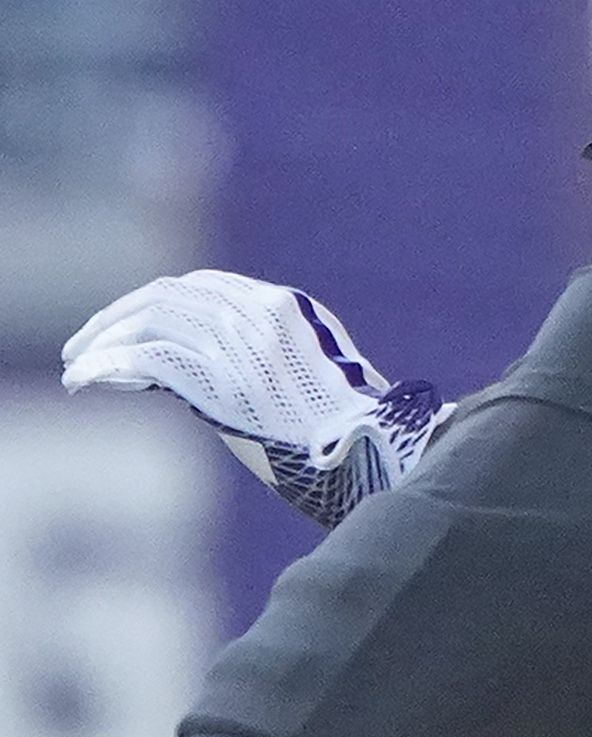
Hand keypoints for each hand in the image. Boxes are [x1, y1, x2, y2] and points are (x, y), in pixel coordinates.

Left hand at [61, 271, 444, 530]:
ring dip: (104, 342)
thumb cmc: (343, 428)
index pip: (203, 286)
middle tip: (83, 345)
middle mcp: (263, 312)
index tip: (125, 329)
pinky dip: (109, 366)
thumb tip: (191, 369)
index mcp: (287, 306)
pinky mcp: (226, 381)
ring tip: (77, 366)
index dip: (153, 303)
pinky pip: (151, 359)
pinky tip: (85, 380)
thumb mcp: (306, 373)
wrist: (369, 450)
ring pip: (152, 321)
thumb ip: (260, 356)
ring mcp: (245, 344)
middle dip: (116, 317)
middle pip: (169, 295)